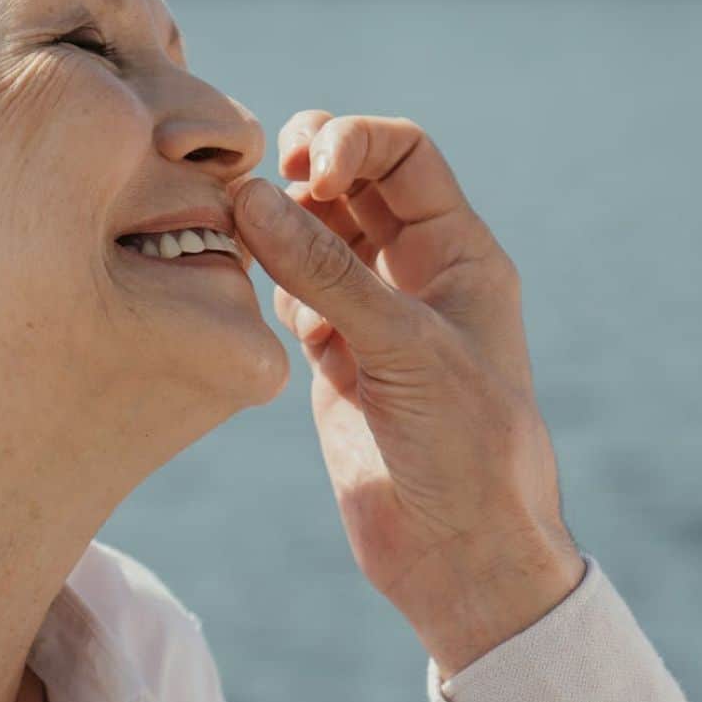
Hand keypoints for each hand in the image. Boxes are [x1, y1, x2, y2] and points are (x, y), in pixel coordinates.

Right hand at [230, 112, 584, 676]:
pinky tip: (243, 278)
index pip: (405, 154)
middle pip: (354, 179)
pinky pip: (291, 290)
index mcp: (460, 253)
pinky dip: (263, 272)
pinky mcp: (334, 361)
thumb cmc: (468, 450)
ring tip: (234, 227)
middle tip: (261, 187)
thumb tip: (251, 196)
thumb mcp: (405, 349)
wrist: (462, 558)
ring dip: (275, 217)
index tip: (309, 173)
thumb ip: (328, 273)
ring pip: (314, 233)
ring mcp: (371, 316)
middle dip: (306, 165)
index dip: (353, 142)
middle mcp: (416, 274)